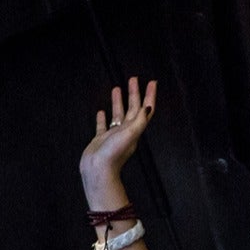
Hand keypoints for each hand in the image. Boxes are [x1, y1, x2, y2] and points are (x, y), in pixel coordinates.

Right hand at [80, 77, 156, 191]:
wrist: (98, 170)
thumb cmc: (114, 154)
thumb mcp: (130, 135)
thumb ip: (140, 121)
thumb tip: (148, 107)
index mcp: (135, 130)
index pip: (145, 109)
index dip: (149, 95)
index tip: (152, 82)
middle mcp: (126, 132)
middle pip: (132, 108)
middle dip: (134, 93)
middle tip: (133, 79)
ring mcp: (113, 136)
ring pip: (118, 115)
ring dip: (118, 102)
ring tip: (116, 88)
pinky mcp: (101, 140)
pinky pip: (103, 126)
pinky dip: (103, 118)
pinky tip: (101, 111)